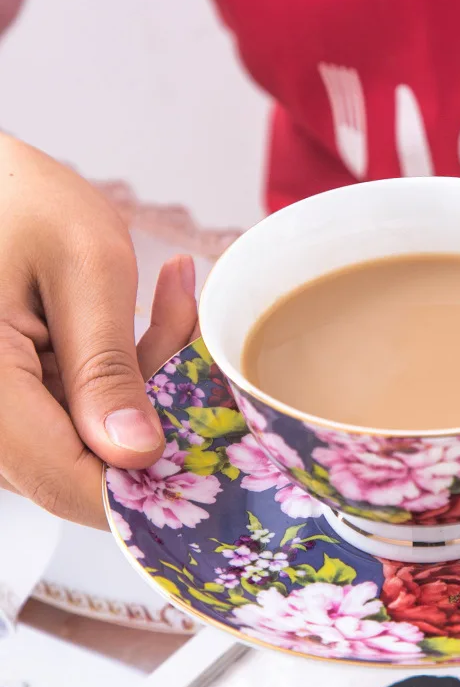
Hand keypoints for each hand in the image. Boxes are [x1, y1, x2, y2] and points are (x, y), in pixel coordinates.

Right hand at [0, 136, 196, 527]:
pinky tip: (147, 315)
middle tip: (192, 328)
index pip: (71, 485)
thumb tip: (138, 454)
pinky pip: (80, 415)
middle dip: (162, 412)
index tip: (213, 450)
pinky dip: (124, 376)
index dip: (149, 487)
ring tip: (171, 299)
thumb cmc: (19, 200)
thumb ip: (108, 367)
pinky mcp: (13, 404)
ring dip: (148, 384)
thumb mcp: (84, 270)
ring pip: (93, 442)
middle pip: (89, 466)